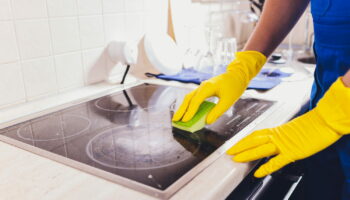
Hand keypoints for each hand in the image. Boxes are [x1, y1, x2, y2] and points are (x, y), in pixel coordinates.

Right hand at [172, 51, 265, 123]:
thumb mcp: (228, 101)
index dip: (190, 112)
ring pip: (189, 98)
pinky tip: (188, 113)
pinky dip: (190, 106)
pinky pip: (194, 98)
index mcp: (208, 87)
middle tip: (175, 120)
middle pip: (188, 98)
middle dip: (181, 110)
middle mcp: (202, 86)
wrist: (237, 76)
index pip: (195, 101)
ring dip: (184, 108)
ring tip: (178, 118)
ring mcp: (202, 87)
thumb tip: (207, 121)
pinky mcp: (204, 90)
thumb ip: (217, 111)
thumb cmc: (234, 87)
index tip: (185, 120)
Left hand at [227, 78, 349, 177]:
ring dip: (247, 154)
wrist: (325, 121)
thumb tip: (276, 140)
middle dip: (240, 147)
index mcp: (277, 130)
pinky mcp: (292, 152)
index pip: (255, 135)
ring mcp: (284, 145)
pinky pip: (277, 161)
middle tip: (229, 152)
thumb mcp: (292, 130)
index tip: (234, 144)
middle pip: (254, 141)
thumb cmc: (312, 125)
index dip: (243, 140)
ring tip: (236, 159)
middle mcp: (277, 136)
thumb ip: (282, 136)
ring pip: (261, 149)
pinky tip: (258, 173)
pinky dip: (266, 167)